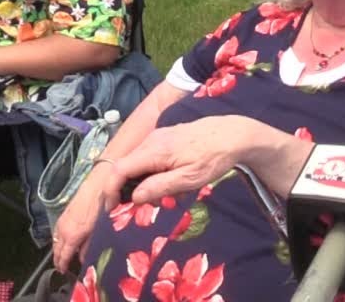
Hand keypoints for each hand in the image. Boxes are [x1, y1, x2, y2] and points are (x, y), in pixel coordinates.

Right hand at [52, 164, 119, 271]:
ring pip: (55, 238)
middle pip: (56, 248)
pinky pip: (57, 230)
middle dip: (57, 258)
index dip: (62, 265)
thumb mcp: (99, 230)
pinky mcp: (65, 212)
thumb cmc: (101, 207)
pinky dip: (58, 237)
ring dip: (57, 248)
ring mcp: (63, 219)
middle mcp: (63, 229)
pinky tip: (62, 239)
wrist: (98, 184)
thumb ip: (90, 246)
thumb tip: (85, 258)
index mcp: (72, 235)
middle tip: (60, 267)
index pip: (63, 255)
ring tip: (60, 256)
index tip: (63, 272)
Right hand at [113, 116, 255, 203]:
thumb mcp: (188, 179)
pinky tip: (172, 182)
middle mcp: (151, 141)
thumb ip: (159, 187)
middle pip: (126, 167)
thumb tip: (134, 197)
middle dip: (128, 190)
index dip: (111, 190)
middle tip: (142, 207)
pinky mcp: (166, 138)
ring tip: (166, 197)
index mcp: (154, 151)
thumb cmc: (213, 158)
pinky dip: (153, 174)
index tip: (112, 209)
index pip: (119, 170)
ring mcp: (158, 138)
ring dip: (144, 183)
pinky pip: (150, 158)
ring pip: (138, 164)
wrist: (234, 134)